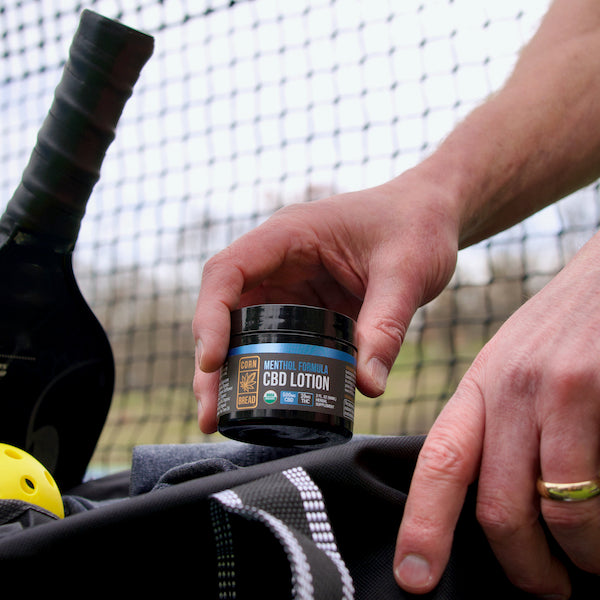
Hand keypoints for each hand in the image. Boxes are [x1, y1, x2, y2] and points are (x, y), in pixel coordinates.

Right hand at [192, 168, 458, 432]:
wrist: (429, 214)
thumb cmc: (415, 226)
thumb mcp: (407, 273)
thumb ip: (387, 326)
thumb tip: (367, 387)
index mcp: (291, 234)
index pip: (229, 271)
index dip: (211, 316)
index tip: (213, 362)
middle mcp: (279, 260)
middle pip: (226, 309)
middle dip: (214, 362)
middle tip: (210, 414)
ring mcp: (289, 284)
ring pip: (244, 329)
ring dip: (232, 372)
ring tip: (222, 420)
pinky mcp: (305, 306)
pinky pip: (274, 339)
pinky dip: (264, 369)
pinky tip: (262, 401)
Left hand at [394, 233, 599, 597]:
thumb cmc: (564, 331)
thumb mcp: (514, 368)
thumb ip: (500, 425)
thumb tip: (501, 499)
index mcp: (479, 388)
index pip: (439, 463)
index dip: (423, 526)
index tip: (415, 578)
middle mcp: (510, 390)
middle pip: (497, 505)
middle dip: (523, 567)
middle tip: (545, 589)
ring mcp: (558, 390)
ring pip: (556, 508)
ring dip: (576, 557)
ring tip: (587, 566)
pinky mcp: (598, 388)